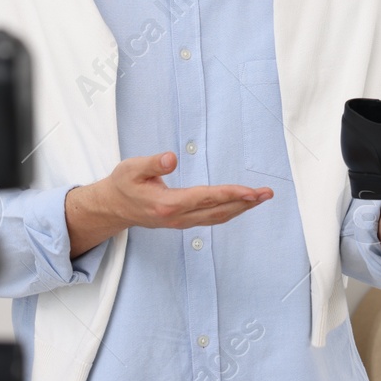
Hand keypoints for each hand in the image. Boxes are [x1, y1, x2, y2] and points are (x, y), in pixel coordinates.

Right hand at [65, 152, 273, 255]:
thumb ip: (152, 164)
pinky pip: (212, 218)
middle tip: (266, 193)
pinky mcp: (183, 221)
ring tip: (261, 198)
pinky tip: (241, 206)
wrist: (114, 207)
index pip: (206, 198)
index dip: (230, 194)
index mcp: (167, 204)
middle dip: (245, 202)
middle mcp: (178, 217)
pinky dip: (230, 211)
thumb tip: (171, 158)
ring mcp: (181, 222)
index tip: (250, 191)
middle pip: (218, 211)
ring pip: (217, 217)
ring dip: (241, 208)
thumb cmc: (123, 184)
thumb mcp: (131, 168)